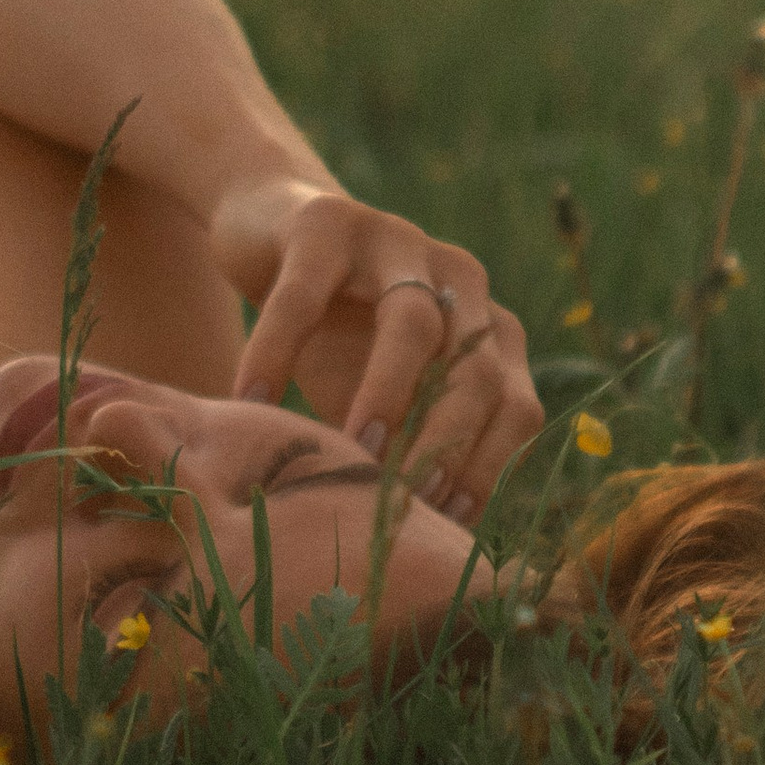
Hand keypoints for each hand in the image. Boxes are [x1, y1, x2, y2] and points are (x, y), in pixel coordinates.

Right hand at [211, 177, 541, 522]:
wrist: (270, 225)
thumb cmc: (331, 331)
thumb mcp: (372, 389)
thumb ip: (399, 442)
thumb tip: (408, 543)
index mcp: (487, 328)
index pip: (515, 406)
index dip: (488, 469)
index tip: (445, 524)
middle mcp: (460, 279)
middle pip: (477, 369)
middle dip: (446, 441)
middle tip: (405, 499)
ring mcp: (399, 239)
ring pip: (415, 322)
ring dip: (389, 393)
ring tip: (352, 449)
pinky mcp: (328, 220)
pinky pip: (304, 295)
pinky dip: (277, 351)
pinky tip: (248, 400)